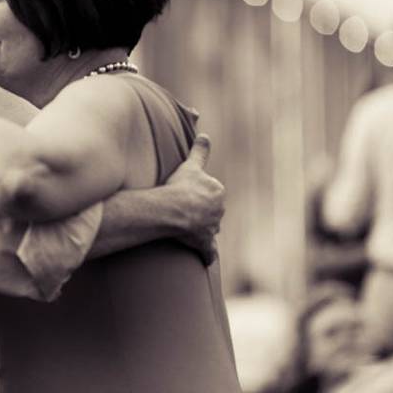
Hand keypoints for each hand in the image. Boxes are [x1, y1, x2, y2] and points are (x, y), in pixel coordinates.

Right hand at [164, 134, 224, 264]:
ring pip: (209, 229)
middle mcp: (219, 210)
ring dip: (202, 230)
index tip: (187, 193)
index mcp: (218, 191)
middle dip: (202, 212)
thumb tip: (205, 134)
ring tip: (186, 228)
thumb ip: (199, 151)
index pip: (211, 192)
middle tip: (184, 209)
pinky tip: (205, 257)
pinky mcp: (204, 243)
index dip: (199, 193)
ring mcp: (212, 228)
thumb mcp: (190, 165)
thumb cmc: (180, 186)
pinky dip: (207, 254)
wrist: (173, 209)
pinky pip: (208, 251)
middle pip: (211, 211)